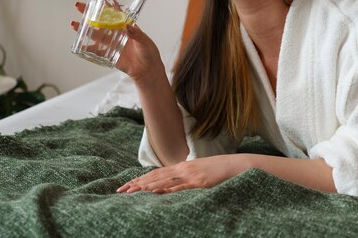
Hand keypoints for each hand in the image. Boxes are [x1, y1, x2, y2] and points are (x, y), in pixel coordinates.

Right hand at [71, 0, 164, 83]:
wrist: (148, 70)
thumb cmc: (149, 53)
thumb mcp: (144, 41)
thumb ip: (136, 34)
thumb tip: (128, 26)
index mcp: (126, 24)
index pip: (114, 9)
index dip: (105, 0)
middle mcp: (117, 31)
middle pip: (101, 19)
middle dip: (89, 12)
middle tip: (78, 5)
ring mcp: (112, 42)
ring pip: (95, 33)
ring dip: (84, 28)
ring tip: (73, 24)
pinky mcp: (109, 55)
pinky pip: (96, 51)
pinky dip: (87, 48)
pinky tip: (79, 45)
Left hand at [116, 155, 245, 193]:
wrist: (236, 165)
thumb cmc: (219, 169)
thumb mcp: (200, 170)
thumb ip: (187, 175)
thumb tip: (176, 182)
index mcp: (183, 166)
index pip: (156, 172)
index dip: (141, 178)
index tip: (128, 185)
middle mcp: (183, 168)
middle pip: (155, 176)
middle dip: (137, 183)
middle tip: (121, 190)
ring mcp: (190, 175)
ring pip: (163, 180)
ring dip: (145, 186)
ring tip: (131, 191)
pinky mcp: (199, 182)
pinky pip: (179, 187)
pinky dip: (165, 189)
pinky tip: (154, 192)